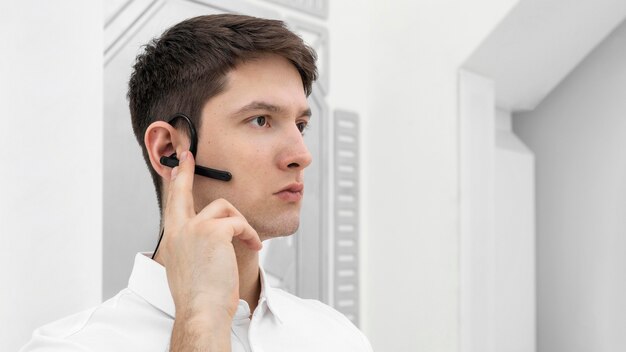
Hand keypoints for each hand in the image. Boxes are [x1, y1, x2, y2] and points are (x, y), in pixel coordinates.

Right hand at [155, 150, 261, 350]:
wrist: (202, 311)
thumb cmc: (200, 296)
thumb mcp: (190, 267)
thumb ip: (196, 246)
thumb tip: (213, 235)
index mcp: (172, 239)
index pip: (173, 205)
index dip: (176, 185)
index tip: (178, 168)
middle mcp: (178, 230)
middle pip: (182, 191)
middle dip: (186, 171)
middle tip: (188, 155)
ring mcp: (194, 228)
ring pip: (224, 208)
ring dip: (241, 223)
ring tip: (249, 241)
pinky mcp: (213, 231)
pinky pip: (239, 222)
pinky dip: (250, 233)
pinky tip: (254, 246)